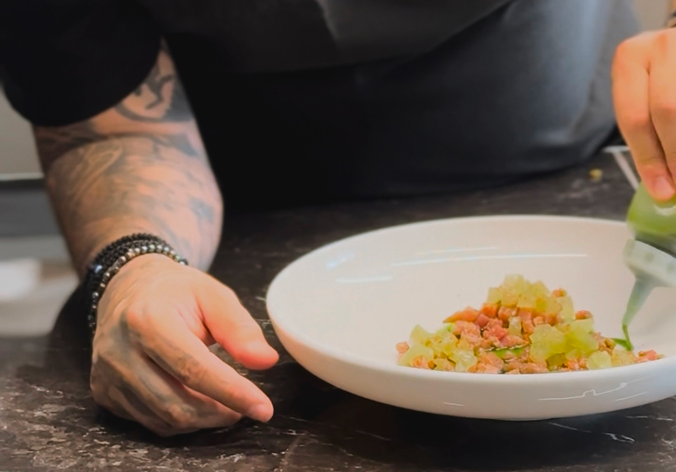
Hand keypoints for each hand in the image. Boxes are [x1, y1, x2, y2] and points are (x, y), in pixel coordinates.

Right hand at [89, 254, 278, 435]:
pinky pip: (148, 422)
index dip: (232, 393)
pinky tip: (197, 402)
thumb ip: (239, 328)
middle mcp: (120, 350)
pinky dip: (180, 420)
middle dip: (220, 413)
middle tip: (248, 406)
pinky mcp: (103, 391)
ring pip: (163, 419)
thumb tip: (265, 361)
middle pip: (177, 402)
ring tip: (226, 404)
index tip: (263, 408)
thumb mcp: (213, 295)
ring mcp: (107, 374)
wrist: (128, 287)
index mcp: (148, 320)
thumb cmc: (176, 291)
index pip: (194, 369)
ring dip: (203, 420)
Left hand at [613, 28, 675, 200]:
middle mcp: (661, 46)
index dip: (649, 159)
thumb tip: (661, 186)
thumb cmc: (654, 78)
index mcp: (629, 58)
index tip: (662, 189)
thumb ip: (643, 133)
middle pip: (667, 110)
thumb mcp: (638, 96)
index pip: (635, 119)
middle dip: (675, 155)